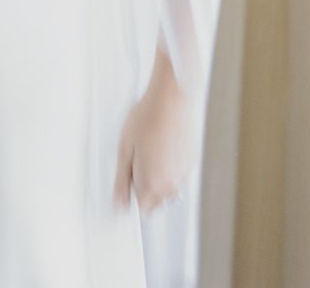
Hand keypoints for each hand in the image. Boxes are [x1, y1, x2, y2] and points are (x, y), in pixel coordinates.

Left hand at [114, 49, 198, 215]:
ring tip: (149, 152)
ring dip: (158, 180)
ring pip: (169, 190)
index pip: (142, 209)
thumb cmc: (145, 119)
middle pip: (156, 202)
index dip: (132, 196)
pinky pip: (178, 175)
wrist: (170, 100)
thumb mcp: (124, 150)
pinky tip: (162, 147)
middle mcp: (172, 184)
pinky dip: (170, 168)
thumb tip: (118, 206)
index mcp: (152, 184)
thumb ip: (121, 182)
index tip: (127, 183)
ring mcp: (184, 174)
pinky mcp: (191, 162)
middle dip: (144, 189)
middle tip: (136, 162)